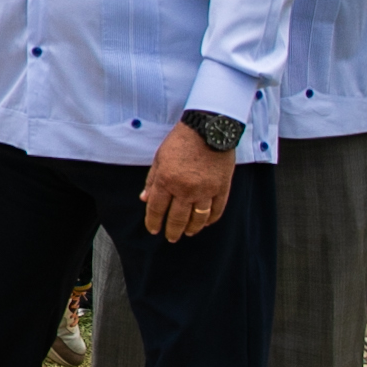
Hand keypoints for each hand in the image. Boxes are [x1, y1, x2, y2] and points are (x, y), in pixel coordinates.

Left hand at [141, 122, 236, 241]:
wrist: (208, 129)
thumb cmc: (180, 141)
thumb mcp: (159, 158)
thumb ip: (152, 180)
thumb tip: (144, 199)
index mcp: (166, 181)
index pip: (156, 208)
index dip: (153, 221)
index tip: (153, 229)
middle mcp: (185, 189)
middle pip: (177, 218)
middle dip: (172, 230)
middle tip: (170, 237)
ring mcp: (205, 190)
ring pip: (198, 218)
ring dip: (192, 228)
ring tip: (187, 233)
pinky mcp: (222, 188)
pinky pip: (217, 210)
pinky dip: (211, 219)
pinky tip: (205, 223)